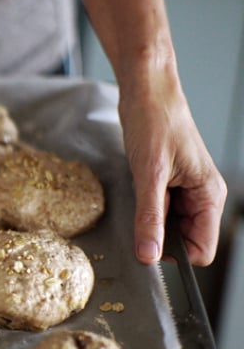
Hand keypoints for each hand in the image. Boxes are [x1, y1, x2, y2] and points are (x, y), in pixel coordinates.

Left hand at [119, 70, 226, 266]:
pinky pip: (157, 210)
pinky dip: (144, 207)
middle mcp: (201, 197)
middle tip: (142, 210)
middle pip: (183, 241)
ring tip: (141, 191)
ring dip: (150, 219)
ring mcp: (184, 191)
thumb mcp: (149, 174)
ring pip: (168, 227)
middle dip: (159, 235)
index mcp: (209, 195)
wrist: (146, 93)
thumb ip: (150, 217)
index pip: (202, 250)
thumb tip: (149, 255)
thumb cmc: (155, 122)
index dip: (176, 255)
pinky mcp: (167, 184)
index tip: (149, 246)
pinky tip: (138, 188)